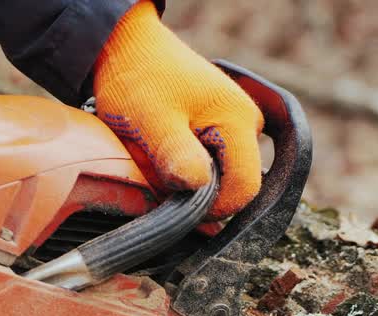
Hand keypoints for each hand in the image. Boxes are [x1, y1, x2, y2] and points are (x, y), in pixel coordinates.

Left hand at [93, 1, 262, 219]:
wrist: (129, 46)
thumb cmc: (137, 79)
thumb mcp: (151, 121)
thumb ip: (177, 157)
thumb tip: (199, 191)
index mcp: (239, 122)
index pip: (244, 190)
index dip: (212, 208)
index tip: (174, 202)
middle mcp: (249, 123)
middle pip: (233, 185)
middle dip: (195, 192)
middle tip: (157, 171)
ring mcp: (238, 124)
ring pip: (219, 176)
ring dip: (187, 179)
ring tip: (157, 152)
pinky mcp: (224, 126)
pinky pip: (211, 162)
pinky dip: (185, 166)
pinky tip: (163, 149)